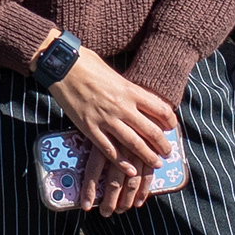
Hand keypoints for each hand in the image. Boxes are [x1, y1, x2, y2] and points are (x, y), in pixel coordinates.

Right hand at [46, 51, 180, 211]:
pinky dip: (121, 162)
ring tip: (156, 163)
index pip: (160, 109)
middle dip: (162, 144)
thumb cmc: (88, 64)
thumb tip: (139, 97)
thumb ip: (128, 88)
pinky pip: (109, 149)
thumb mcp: (115, 74)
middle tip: (167, 152)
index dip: (170, 121)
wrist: (63, 65)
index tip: (171, 128)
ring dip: (147, 156)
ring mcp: (105, 119)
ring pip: (133, 143)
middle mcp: (122, 106)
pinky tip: (130, 170)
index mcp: (130, 90)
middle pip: (150, 131)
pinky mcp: (89, 128)